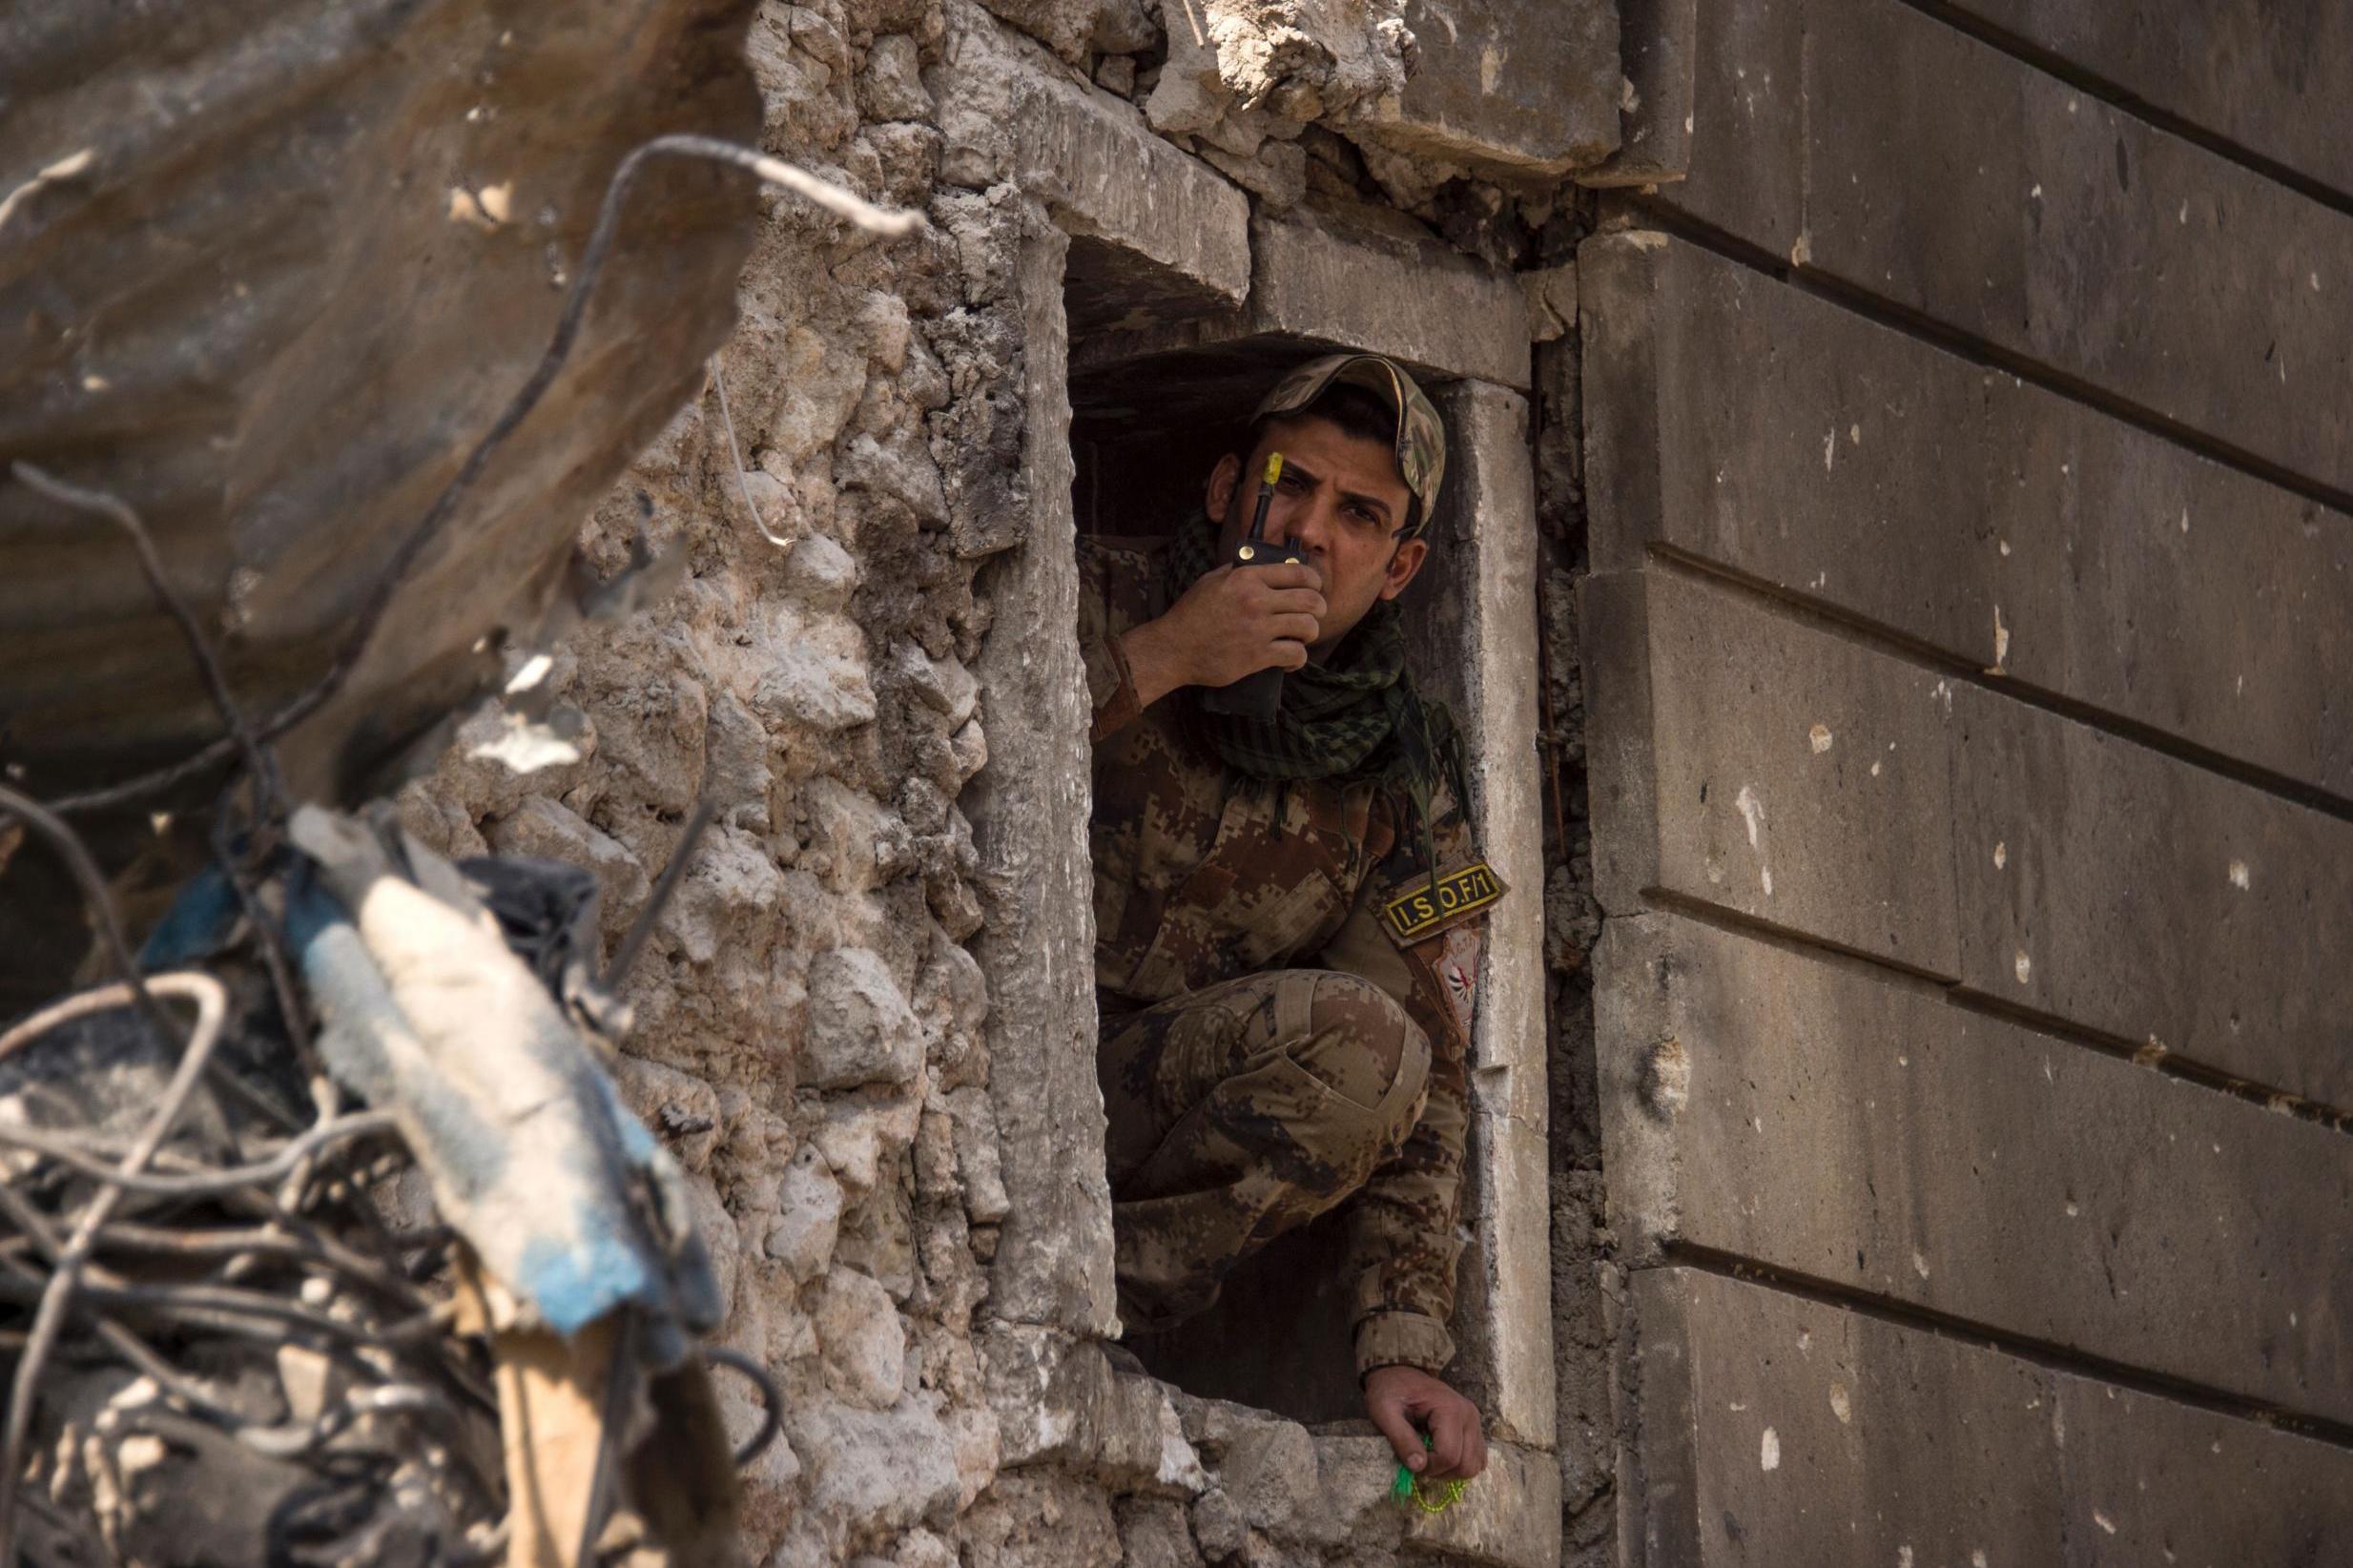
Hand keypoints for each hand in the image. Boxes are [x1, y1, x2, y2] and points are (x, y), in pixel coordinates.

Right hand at [1119, 561, 1326, 708]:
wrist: (1173, 648)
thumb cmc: (1191, 614)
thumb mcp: (1212, 580)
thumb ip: (1239, 570)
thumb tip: (1265, 565)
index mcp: (1247, 578)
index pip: (1299, 573)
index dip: (1315, 581)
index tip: (1315, 589)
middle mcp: (1256, 600)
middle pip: (1310, 600)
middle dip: (1319, 608)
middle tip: (1314, 615)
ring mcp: (1258, 629)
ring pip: (1308, 627)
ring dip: (1309, 633)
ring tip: (1300, 637)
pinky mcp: (1257, 656)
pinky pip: (1295, 655)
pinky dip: (1298, 658)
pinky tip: (1290, 659)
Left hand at [1363, 1365, 1486, 1482]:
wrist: (1400, 1374)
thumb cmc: (1390, 1391)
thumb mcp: (1384, 1411)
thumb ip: (1401, 1438)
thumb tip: (1418, 1466)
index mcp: (1450, 1409)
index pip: (1449, 1456)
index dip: (1428, 1467)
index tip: (1409, 1459)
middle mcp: (1469, 1416)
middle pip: (1465, 1466)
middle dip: (1440, 1471)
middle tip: (1419, 1460)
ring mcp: (1475, 1423)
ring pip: (1474, 1466)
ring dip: (1450, 1471)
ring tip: (1429, 1456)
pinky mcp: (1475, 1430)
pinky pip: (1476, 1460)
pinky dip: (1459, 1465)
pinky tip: (1440, 1454)